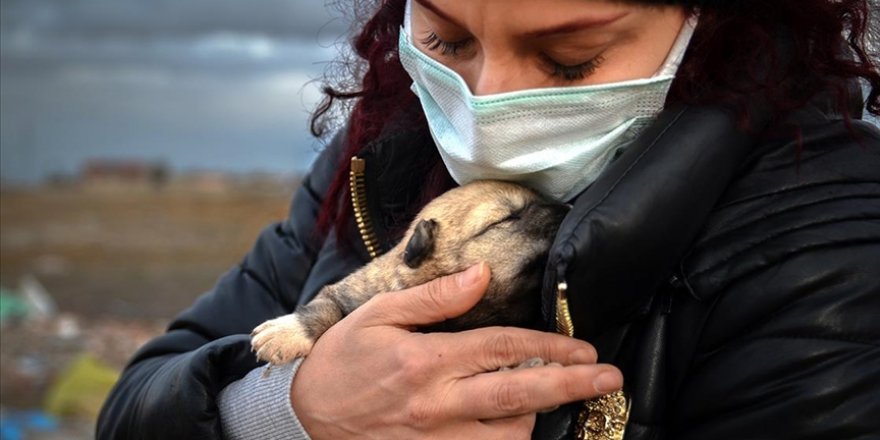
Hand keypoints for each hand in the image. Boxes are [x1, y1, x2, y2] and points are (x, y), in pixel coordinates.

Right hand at [290, 263, 622, 439]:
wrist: (303, 416)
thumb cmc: (343, 360)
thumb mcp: (380, 314)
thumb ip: (435, 296)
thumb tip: (482, 273)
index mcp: (427, 360)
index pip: (504, 349)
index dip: (551, 347)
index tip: (585, 349)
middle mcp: (437, 404)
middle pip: (518, 396)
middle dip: (570, 386)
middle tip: (608, 379)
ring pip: (507, 436)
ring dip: (537, 418)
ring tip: (551, 401)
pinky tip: (518, 430)